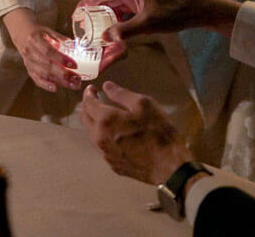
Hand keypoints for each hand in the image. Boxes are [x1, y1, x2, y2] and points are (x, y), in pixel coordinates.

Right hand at [3, 8, 81, 91]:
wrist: (22, 34)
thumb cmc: (38, 33)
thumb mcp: (49, 31)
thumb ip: (61, 39)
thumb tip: (76, 47)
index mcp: (35, 40)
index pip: (48, 51)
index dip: (61, 59)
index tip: (74, 65)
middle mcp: (29, 52)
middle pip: (47, 65)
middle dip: (63, 74)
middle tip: (76, 78)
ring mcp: (28, 62)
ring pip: (43, 74)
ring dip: (59, 81)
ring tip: (73, 85)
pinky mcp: (29, 69)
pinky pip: (37, 79)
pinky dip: (46, 85)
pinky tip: (56, 88)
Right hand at [78, 0, 240, 41]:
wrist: (198, 9)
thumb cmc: (175, 13)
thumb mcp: (149, 24)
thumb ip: (125, 31)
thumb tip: (105, 38)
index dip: (85, 4)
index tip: (75, 17)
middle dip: (92, 12)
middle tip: (82, 27)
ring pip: (113, 3)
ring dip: (104, 16)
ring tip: (93, 31)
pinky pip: (123, 7)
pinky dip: (115, 17)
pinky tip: (112, 29)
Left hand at [79, 81, 194, 184]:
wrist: (170, 168)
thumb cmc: (158, 133)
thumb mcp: (144, 105)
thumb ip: (122, 94)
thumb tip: (106, 86)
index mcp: (105, 121)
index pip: (88, 104)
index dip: (88, 94)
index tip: (92, 88)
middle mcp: (100, 138)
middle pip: (85, 119)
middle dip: (87, 107)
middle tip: (94, 99)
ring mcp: (106, 154)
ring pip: (91, 133)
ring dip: (94, 122)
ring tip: (103, 114)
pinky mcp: (114, 165)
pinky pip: (102, 146)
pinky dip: (103, 136)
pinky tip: (113, 133)